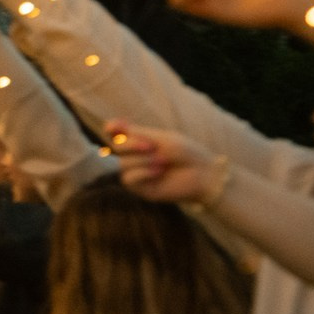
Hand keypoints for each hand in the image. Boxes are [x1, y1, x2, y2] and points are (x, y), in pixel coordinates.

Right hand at [108, 119, 225, 205]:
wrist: (203, 173)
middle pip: (117, 147)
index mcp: (140, 142)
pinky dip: (143, 173)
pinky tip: (159, 172)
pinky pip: (128, 179)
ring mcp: (137, 173)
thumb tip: (109, 125)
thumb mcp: (160, 139)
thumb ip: (135, 133)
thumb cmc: (186, 153)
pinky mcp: (141, 188)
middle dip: (132, 144)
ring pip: (122, 163)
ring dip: (143, 160)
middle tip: (153, 146)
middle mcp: (135, 157)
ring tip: (163, 162)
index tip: (115, 127)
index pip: (116, 134)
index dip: (112, 129)